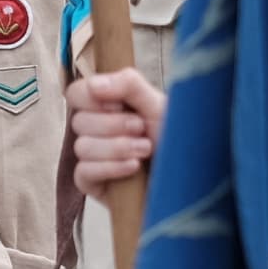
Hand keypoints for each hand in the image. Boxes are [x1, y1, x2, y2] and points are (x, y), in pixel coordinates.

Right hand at [69, 68, 165, 197]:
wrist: (191, 177)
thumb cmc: (176, 139)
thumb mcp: (157, 104)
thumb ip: (129, 85)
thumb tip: (93, 85)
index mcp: (107, 105)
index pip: (77, 93)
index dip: (93, 98)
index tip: (119, 105)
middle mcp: (96, 129)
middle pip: (79, 121)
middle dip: (114, 125)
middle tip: (141, 129)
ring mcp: (93, 158)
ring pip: (82, 147)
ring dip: (117, 147)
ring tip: (145, 150)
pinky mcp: (93, 183)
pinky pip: (84, 172)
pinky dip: (110, 168)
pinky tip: (134, 168)